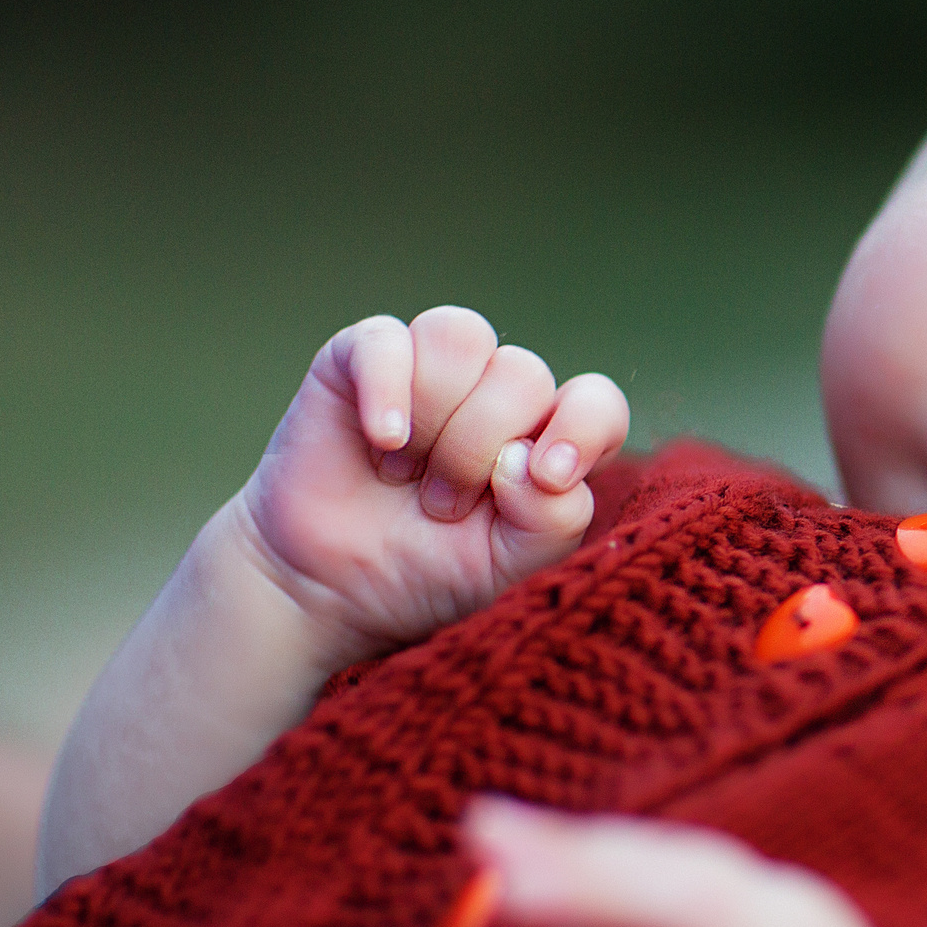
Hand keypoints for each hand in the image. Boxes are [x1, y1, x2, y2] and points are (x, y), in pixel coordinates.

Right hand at [237, 307, 629, 665]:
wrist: (329, 588)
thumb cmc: (432, 572)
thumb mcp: (512, 567)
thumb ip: (553, 519)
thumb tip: (529, 459)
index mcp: (546, 438)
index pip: (596, 402)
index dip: (582, 428)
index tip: (549, 476)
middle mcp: (498, 394)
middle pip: (524, 374)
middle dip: (478, 452)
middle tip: (441, 506)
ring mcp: (432, 369)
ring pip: (463, 338)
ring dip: (436, 420)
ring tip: (406, 477)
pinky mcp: (361, 359)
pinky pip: (387, 339)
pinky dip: (388, 388)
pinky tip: (381, 441)